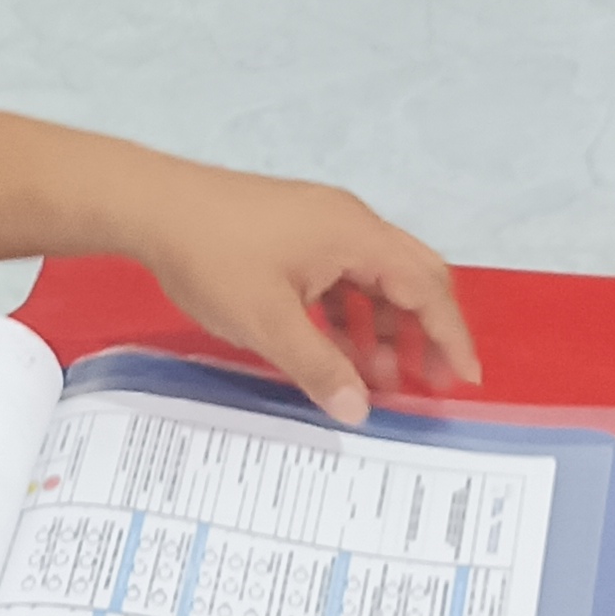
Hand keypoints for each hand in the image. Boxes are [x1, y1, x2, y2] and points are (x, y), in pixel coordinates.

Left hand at [118, 158, 481, 424]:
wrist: (151, 206)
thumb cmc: (211, 254)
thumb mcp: (269, 323)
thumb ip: (320, 368)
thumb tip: (359, 409)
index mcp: (356, 236)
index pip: (426, 288)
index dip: (449, 336)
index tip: (462, 377)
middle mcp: (349, 224)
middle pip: (411, 278)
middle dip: (424, 332)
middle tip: (426, 380)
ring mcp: (321, 225)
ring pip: (373, 280)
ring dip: (381, 328)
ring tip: (373, 378)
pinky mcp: (295, 233)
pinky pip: (341, 276)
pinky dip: (348, 314)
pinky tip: (334, 349)